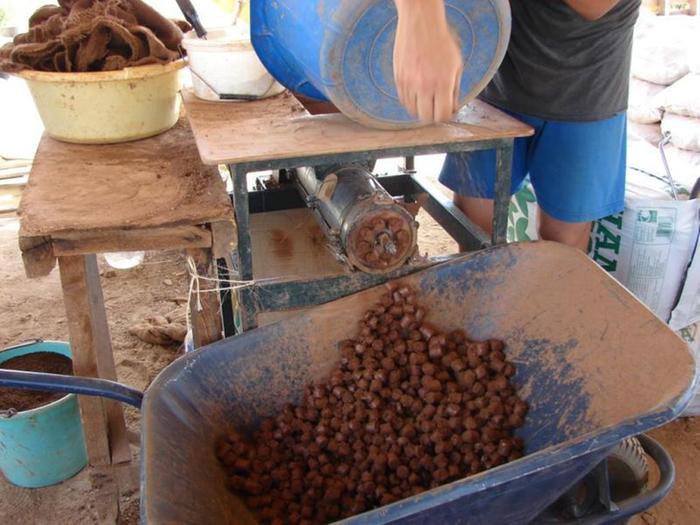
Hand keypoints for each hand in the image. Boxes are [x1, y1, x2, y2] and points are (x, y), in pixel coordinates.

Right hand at [393, 0, 462, 122]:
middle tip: (435, 108)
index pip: (442, 115)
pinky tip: (416, 93)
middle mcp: (424, 85)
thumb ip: (455, 89)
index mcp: (443, 82)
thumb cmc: (441, 41)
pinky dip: (410, 101)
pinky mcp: (398, 79)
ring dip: (420, 108)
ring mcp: (409, 83)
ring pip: (413, 110)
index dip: (445, 116)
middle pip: (426, 117)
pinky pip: (403, 100)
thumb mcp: (457, 65)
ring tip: (426, 99)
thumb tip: (452, 107)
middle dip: (432, 115)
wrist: (421, 23)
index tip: (445, 111)